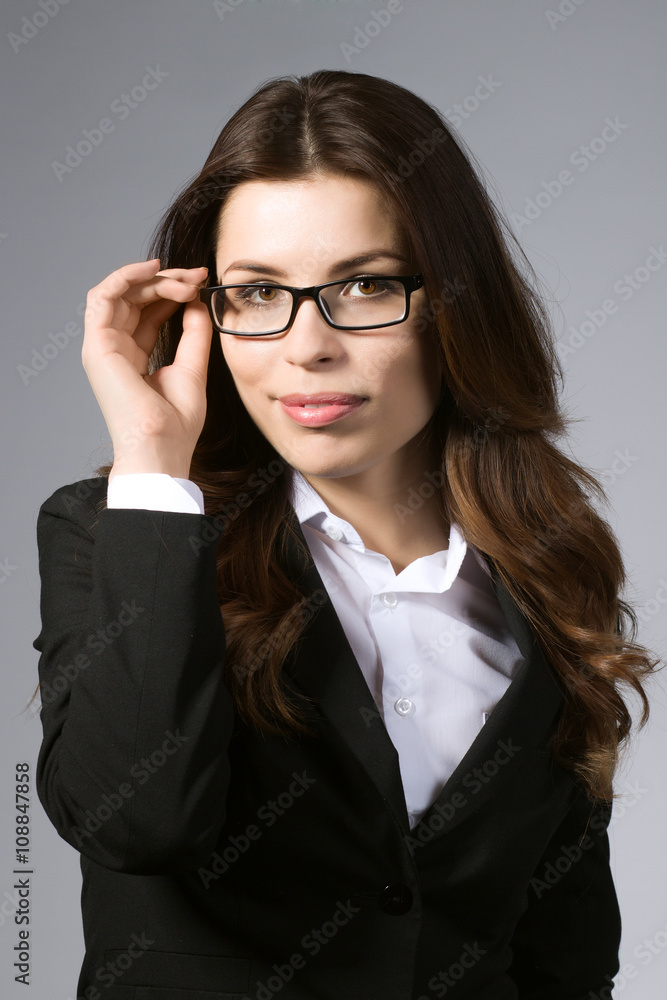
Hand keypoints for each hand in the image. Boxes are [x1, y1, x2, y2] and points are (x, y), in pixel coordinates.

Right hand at [81, 259, 211, 480]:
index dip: (173, 291)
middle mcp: (115, 349)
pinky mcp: (97, 345)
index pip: (148, 311)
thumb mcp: (193, 368)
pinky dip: (126, 276)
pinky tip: (154, 269)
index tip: (202, 282)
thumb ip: (193, 333)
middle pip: (135, 298)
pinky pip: (102, 296)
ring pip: (120, 292)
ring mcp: (103, 346)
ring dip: (152, 278)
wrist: (162, 448)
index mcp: (134, 356)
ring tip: (183, 279)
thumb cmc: (175, 424)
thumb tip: (196, 301)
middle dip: (167, 280)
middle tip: (198, 276)